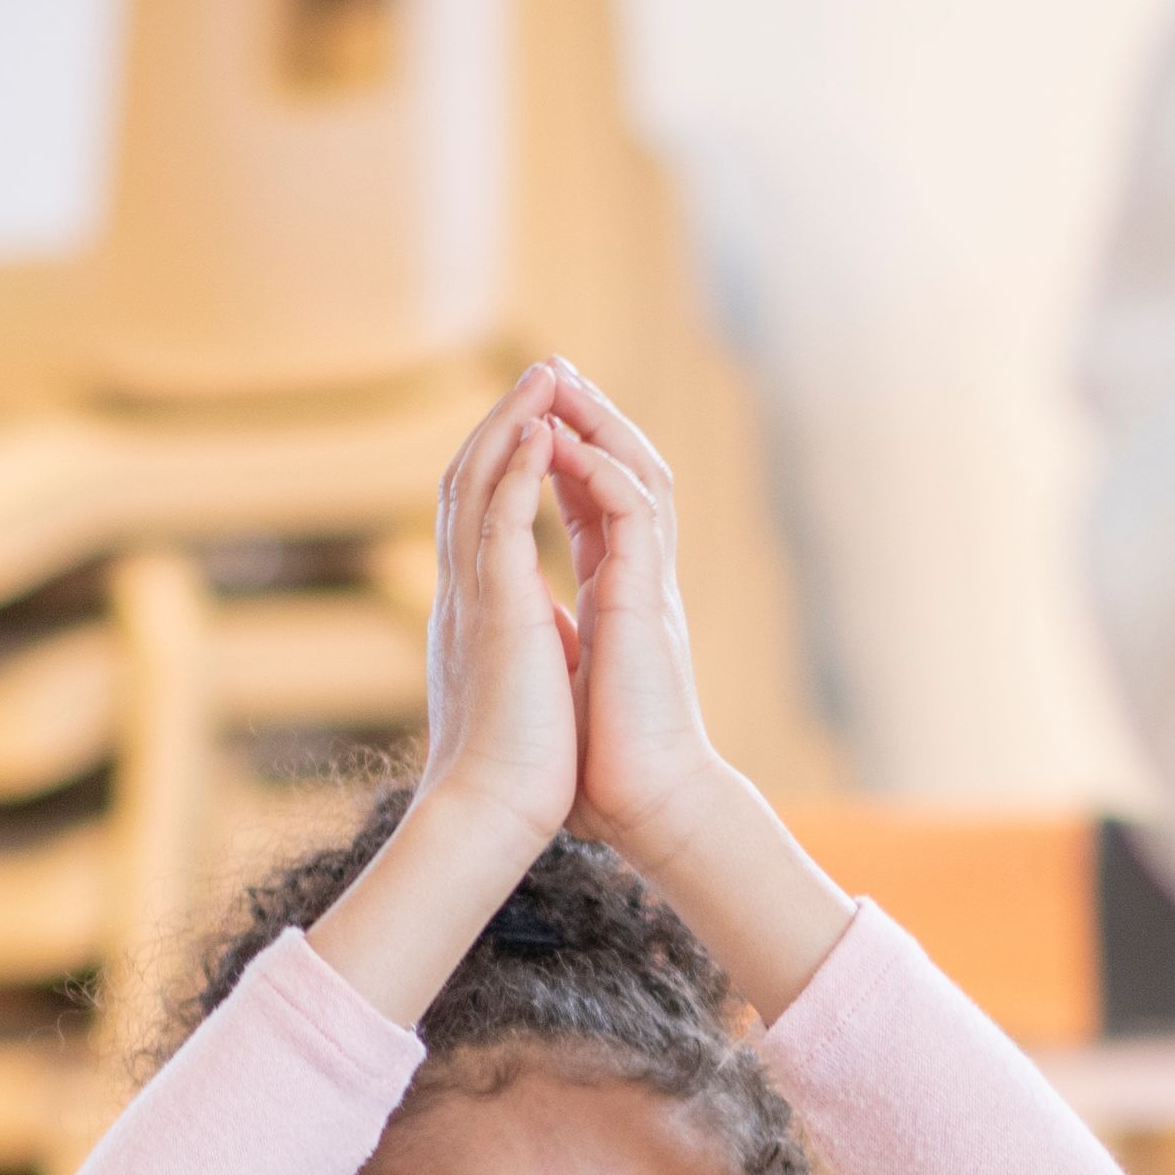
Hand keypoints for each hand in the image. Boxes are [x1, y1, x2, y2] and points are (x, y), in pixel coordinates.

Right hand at [410, 371, 588, 852]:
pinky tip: (540, 432)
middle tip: (538, 371)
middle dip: (504, 420)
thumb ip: (514, 644)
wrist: (495, 813)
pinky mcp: (497, 613)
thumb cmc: (513, 766)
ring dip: (511, 423)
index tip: (537, 420)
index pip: (481, 513)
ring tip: (542, 375)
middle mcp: (465, 592)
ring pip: (479, 484)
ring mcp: (474, 598)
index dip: (506, 459)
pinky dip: (518, 472)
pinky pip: (500, 523)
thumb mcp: (517, 683)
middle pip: (469, 478)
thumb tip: (524, 635)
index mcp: (477, 609)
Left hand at [538, 362, 744, 863]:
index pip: (591, 504)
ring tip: (560, 378)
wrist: (639, 808)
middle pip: (622, 471)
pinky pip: (632, 511)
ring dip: (599, 421)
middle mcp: (637, 581)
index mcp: (615, 598)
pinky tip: (566, 439)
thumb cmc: (600, 767)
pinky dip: (601, 468)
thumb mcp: (564, 682)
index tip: (534, 416)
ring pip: (637, 474)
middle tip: (551, 367)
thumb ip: (554, 646)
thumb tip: (525, 643)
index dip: (565, 456)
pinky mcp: (649, 600)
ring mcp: (649, 586)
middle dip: (587, 416)